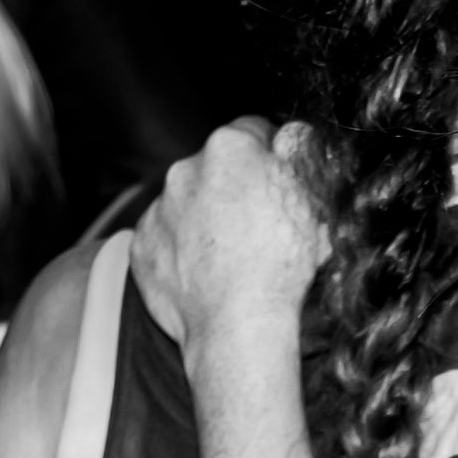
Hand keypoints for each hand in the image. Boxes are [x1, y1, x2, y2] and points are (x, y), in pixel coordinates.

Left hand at [134, 120, 325, 363]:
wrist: (237, 326)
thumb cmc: (284, 265)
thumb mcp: (316, 203)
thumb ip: (302, 155)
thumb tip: (293, 133)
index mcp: (231, 147)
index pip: (252, 132)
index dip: (271, 158)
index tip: (280, 185)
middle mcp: (186, 169)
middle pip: (215, 167)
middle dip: (234, 187)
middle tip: (260, 226)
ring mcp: (159, 208)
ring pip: (187, 201)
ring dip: (205, 217)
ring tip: (233, 256)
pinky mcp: (140, 244)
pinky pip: (164, 236)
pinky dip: (181, 248)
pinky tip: (207, 272)